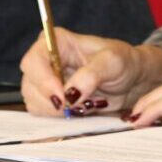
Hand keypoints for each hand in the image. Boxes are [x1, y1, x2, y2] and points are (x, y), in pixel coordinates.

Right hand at [19, 27, 161, 116]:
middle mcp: (47, 61)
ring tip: (83, 107)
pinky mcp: (52, 100)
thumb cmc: (123, 62)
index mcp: (57, 42)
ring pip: (34, 102)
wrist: (131, 81)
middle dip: (50, 101)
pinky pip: (43, 114)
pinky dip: (58, 119)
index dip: (43, 81)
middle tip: (74, 108)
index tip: (62, 97)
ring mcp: (47, 82)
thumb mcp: (113, 61)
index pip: (34, 60)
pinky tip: (79, 112)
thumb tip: (72, 91)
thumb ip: (92, 74)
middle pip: (29, 84)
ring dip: (56, 112)